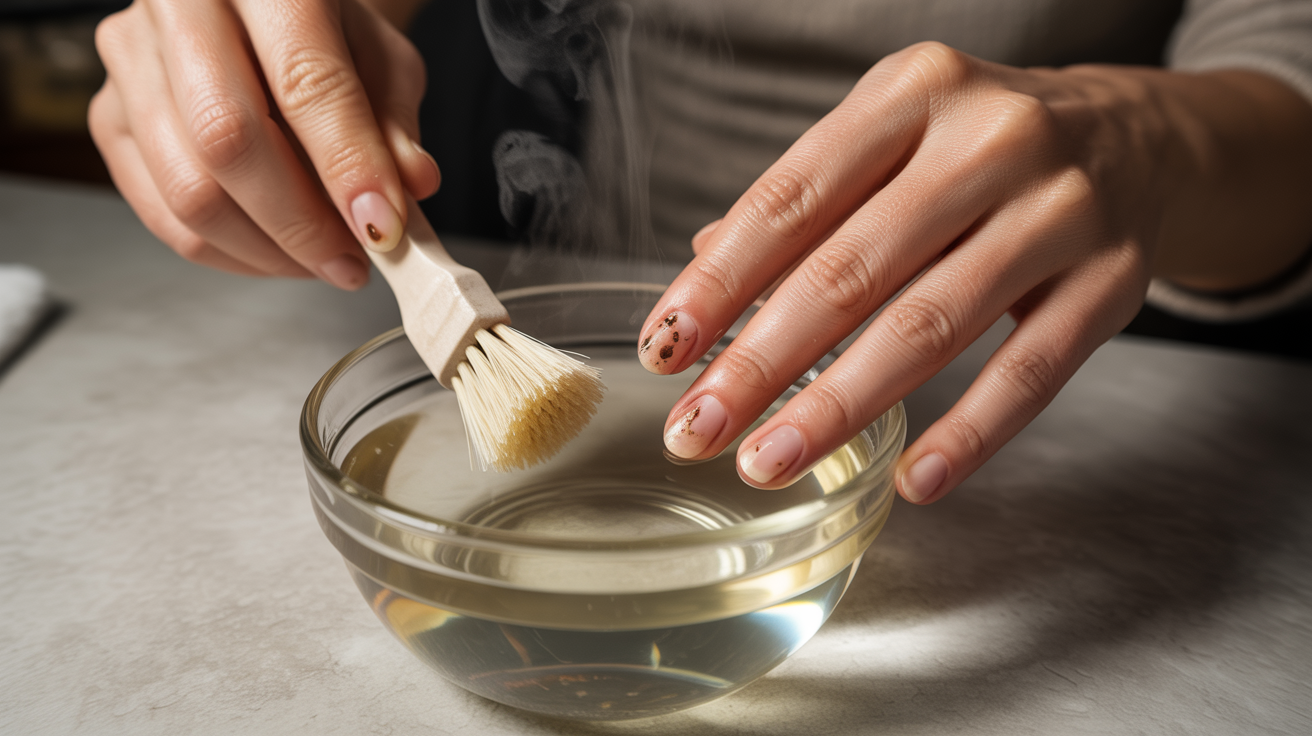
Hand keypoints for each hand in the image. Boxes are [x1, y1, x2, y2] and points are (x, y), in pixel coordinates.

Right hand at [89, 0, 439, 288]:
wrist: (256, 11)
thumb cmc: (321, 31)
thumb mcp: (381, 58)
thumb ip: (395, 121)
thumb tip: (411, 185)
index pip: (303, 81)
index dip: (346, 166)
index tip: (383, 227)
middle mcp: (179, 10)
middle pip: (227, 140)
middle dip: (301, 225)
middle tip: (353, 261)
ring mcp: (132, 62)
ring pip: (188, 190)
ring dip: (267, 251)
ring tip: (324, 261)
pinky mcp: (108, 116)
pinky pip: (162, 215)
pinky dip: (229, 253)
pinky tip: (277, 255)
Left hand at [639, 42, 1311, 502]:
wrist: (1137, 138)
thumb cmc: (980, 147)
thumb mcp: (891, 140)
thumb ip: (805, 203)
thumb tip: (702, 270)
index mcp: (913, 91)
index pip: (791, 199)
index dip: (718, 282)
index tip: (665, 350)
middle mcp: (990, 137)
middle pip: (850, 269)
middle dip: (760, 362)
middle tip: (697, 429)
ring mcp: (1060, 207)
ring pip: (930, 325)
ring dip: (838, 406)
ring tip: (768, 461)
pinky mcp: (1115, 280)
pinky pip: (1031, 372)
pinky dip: (967, 434)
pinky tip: (912, 481)